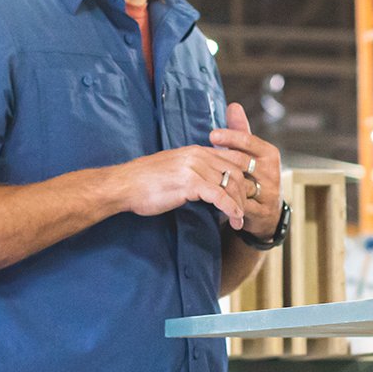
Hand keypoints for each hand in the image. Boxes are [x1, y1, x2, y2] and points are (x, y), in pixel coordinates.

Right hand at [117, 146, 246, 227]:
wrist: (123, 185)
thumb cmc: (145, 182)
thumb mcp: (175, 169)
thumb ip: (194, 171)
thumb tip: (209, 185)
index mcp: (196, 150)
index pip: (233, 156)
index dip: (245, 173)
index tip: (249, 191)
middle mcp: (198, 155)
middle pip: (236, 171)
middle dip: (245, 193)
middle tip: (245, 211)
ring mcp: (194, 168)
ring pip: (230, 183)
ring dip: (239, 204)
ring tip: (239, 221)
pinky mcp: (189, 183)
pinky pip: (219, 195)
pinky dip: (230, 208)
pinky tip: (234, 218)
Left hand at [209, 101, 283, 241]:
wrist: (266, 212)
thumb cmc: (254, 176)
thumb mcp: (251, 153)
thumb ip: (241, 131)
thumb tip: (233, 106)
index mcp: (269, 154)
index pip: (249, 141)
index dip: (230, 137)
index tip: (212, 134)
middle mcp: (272, 172)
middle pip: (244, 161)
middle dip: (222, 158)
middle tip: (201, 153)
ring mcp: (269, 193)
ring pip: (242, 184)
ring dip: (220, 181)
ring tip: (200, 176)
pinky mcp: (262, 211)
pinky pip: (240, 205)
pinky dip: (224, 201)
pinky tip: (209, 196)